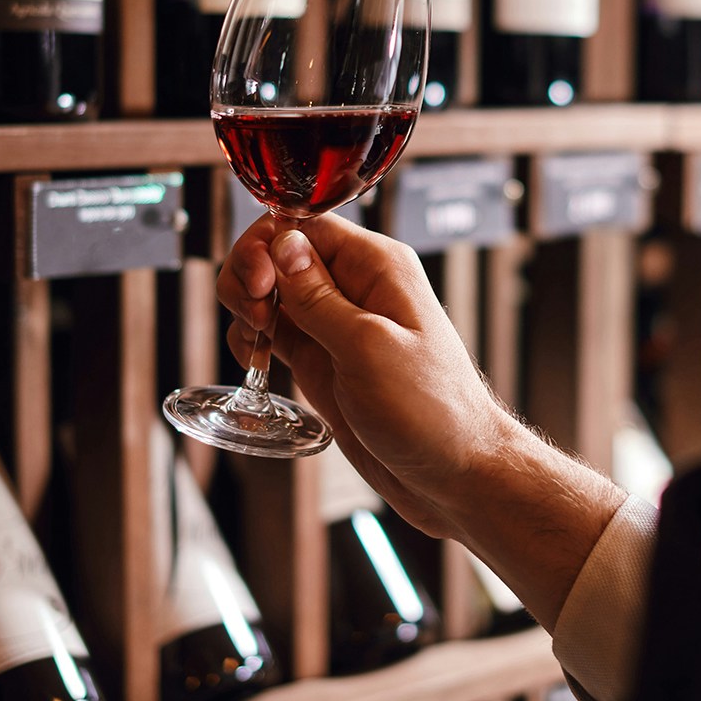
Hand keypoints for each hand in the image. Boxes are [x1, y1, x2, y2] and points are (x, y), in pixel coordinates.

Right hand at [217, 213, 518, 538]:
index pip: (305, 225)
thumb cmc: (432, 412)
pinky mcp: (324, 362)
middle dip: (251, 274)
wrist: (453, 474)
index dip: (268, 245)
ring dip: (247, 307)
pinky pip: (275, 333)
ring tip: (254, 340)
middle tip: (254, 314)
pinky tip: (254, 359)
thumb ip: (319, 297)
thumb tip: (282, 244)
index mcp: (378, 268)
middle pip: (280, 253)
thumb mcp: (368, 348)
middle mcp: (356, 289)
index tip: (258, 284)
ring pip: (271, 292)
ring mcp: (336, 326)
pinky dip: (252, 340)